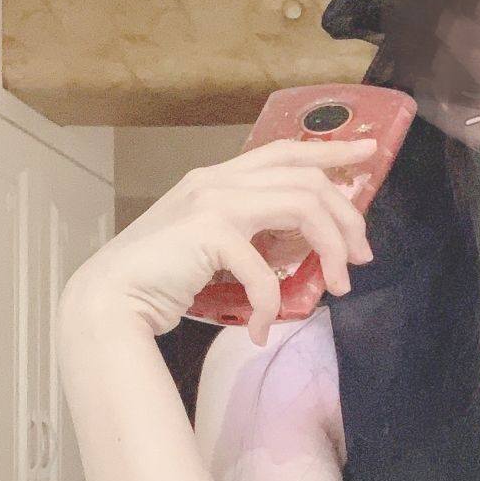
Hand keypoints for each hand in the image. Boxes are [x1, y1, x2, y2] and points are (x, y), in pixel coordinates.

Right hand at [58, 136, 378, 343]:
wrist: (110, 300)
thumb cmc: (159, 282)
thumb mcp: (214, 248)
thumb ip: (252, 235)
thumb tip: (307, 245)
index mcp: (218, 178)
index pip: (286, 151)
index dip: (331, 151)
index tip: (369, 155)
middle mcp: (217, 180)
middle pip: (307, 178)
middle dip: (347, 216)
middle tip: (361, 256)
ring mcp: (212, 201)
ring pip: (302, 206)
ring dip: (330, 250)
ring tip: (338, 287)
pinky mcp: (208, 231)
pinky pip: (265, 268)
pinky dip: (270, 304)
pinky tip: (260, 329)